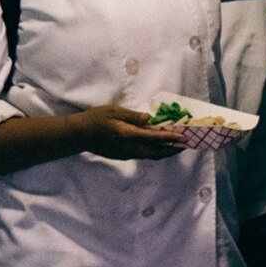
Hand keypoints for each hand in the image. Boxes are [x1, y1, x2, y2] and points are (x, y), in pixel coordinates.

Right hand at [69, 102, 204, 158]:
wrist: (80, 135)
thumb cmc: (96, 119)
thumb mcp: (114, 111)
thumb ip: (133, 116)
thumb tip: (150, 119)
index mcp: (128, 135)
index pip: (154, 137)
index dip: (170, 138)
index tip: (183, 137)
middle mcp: (130, 148)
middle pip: (156, 152)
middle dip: (172, 149)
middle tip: (185, 145)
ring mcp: (126, 154)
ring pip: (150, 155)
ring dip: (164, 152)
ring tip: (175, 147)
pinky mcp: (123, 155)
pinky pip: (143, 155)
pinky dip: (154, 151)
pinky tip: (157, 147)